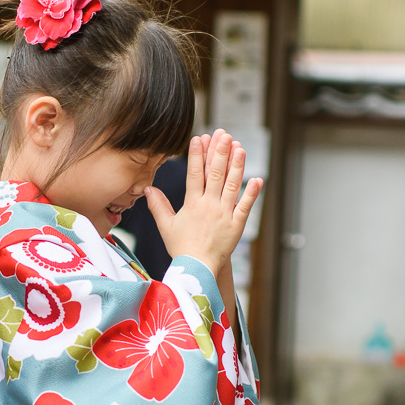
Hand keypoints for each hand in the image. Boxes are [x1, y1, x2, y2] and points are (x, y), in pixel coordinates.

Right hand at [145, 131, 262, 277]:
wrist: (198, 269)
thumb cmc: (182, 248)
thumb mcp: (166, 226)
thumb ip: (158, 206)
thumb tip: (147, 189)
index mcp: (192, 204)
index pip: (195, 174)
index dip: (197, 155)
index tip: (199, 138)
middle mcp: (209, 206)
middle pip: (216, 174)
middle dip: (219, 152)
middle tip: (224, 135)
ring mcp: (225, 214)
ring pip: (233, 185)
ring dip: (237, 166)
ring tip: (240, 148)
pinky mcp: (237, 225)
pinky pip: (246, 206)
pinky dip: (252, 193)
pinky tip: (257, 179)